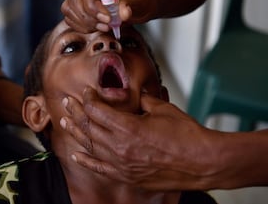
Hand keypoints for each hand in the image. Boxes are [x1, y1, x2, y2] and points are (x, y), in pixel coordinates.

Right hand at [61, 0, 159, 32]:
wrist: (140, 0)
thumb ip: (130, 5)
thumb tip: (123, 13)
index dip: (95, 6)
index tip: (108, 19)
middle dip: (90, 17)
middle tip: (107, 26)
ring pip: (69, 7)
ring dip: (85, 23)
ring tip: (104, 26)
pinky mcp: (77, 3)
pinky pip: (69, 16)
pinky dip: (80, 26)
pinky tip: (95, 27)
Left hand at [61, 87, 221, 189]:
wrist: (202, 162)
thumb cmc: (187, 136)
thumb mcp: (164, 110)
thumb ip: (145, 102)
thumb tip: (137, 97)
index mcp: (129, 127)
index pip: (98, 110)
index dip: (90, 98)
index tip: (87, 92)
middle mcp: (121, 147)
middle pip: (90, 127)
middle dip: (77, 112)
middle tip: (68, 102)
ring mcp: (122, 164)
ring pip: (90, 146)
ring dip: (76, 133)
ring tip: (65, 122)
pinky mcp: (128, 176)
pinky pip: (100, 168)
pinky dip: (86, 160)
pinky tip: (76, 154)